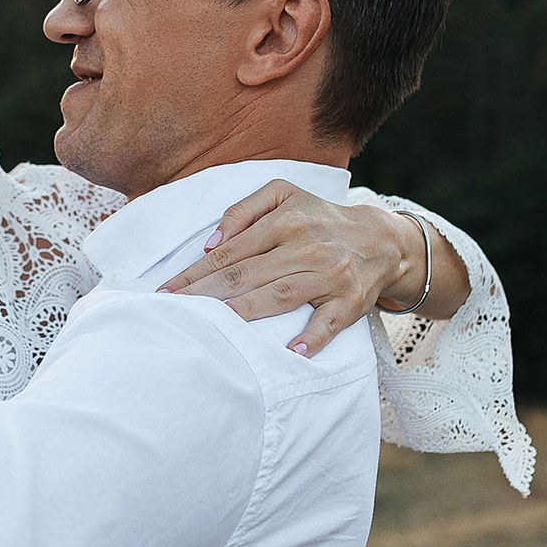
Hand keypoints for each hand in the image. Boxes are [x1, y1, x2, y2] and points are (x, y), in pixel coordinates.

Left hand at [160, 182, 428, 354]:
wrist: (381, 239)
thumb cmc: (319, 218)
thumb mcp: (284, 194)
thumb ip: (245, 209)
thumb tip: (211, 241)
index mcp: (286, 220)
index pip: (230, 250)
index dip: (195, 271)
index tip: (166, 290)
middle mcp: (305, 246)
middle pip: (247, 273)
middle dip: (205, 294)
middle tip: (172, 310)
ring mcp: (329, 275)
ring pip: (280, 295)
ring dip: (244, 312)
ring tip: (212, 328)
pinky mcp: (350, 300)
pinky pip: (330, 321)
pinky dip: (312, 337)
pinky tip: (291, 352)